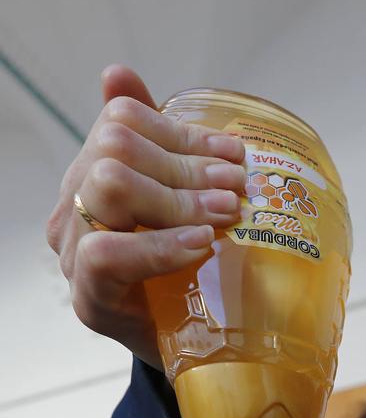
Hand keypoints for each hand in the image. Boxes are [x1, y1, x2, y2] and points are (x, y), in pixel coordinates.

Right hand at [46, 65, 245, 368]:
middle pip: (114, 148)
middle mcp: (75, 206)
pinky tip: (199, 245)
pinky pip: (106, 254)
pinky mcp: (88, 298)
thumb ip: (167, 148)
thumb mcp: (188, 206)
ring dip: (178, 199)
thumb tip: (115, 72)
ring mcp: (74, 252)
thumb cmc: (192, 272)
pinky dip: (160, 245)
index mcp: (95, 173)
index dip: (181, 132)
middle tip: (238, 188)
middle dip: (185, 165)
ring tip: (226, 215)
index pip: (122, 122)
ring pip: (108, 187)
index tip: (232, 155)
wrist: (191, 346)